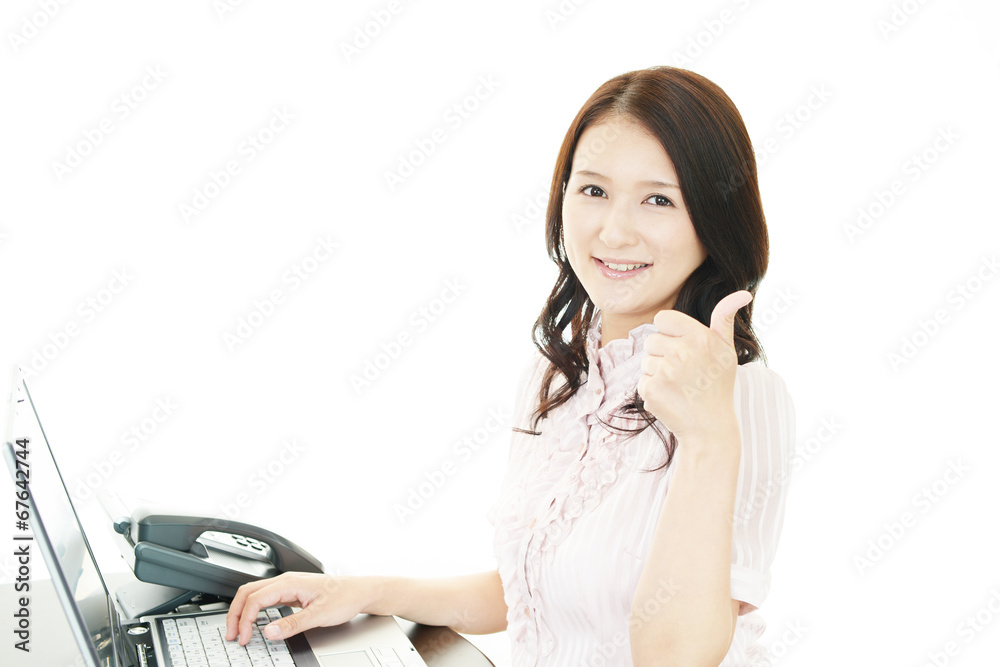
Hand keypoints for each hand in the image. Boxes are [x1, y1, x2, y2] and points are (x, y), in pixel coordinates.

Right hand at [224, 572, 370, 644]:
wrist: (360, 591)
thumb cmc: (345, 597)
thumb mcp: (319, 615)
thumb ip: (293, 624)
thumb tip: (269, 632)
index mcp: (290, 583)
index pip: (256, 599)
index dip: (245, 620)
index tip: (244, 638)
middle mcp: (286, 581)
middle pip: (248, 592)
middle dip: (235, 613)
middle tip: (232, 635)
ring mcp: (288, 586)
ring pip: (255, 594)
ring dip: (243, 611)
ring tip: (238, 630)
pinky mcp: (291, 592)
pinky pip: (265, 599)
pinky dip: (254, 610)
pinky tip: (254, 622)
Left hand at [637, 290, 752, 445]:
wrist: (709, 428)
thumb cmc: (718, 386)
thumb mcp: (726, 351)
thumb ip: (725, 319)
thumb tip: (742, 294)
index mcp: (701, 337)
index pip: (663, 318)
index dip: (669, 333)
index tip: (681, 348)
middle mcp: (683, 351)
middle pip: (651, 339)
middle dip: (662, 354)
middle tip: (682, 372)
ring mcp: (666, 371)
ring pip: (645, 361)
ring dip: (656, 373)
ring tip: (678, 386)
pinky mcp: (651, 389)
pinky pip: (641, 380)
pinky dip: (652, 390)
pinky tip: (670, 398)